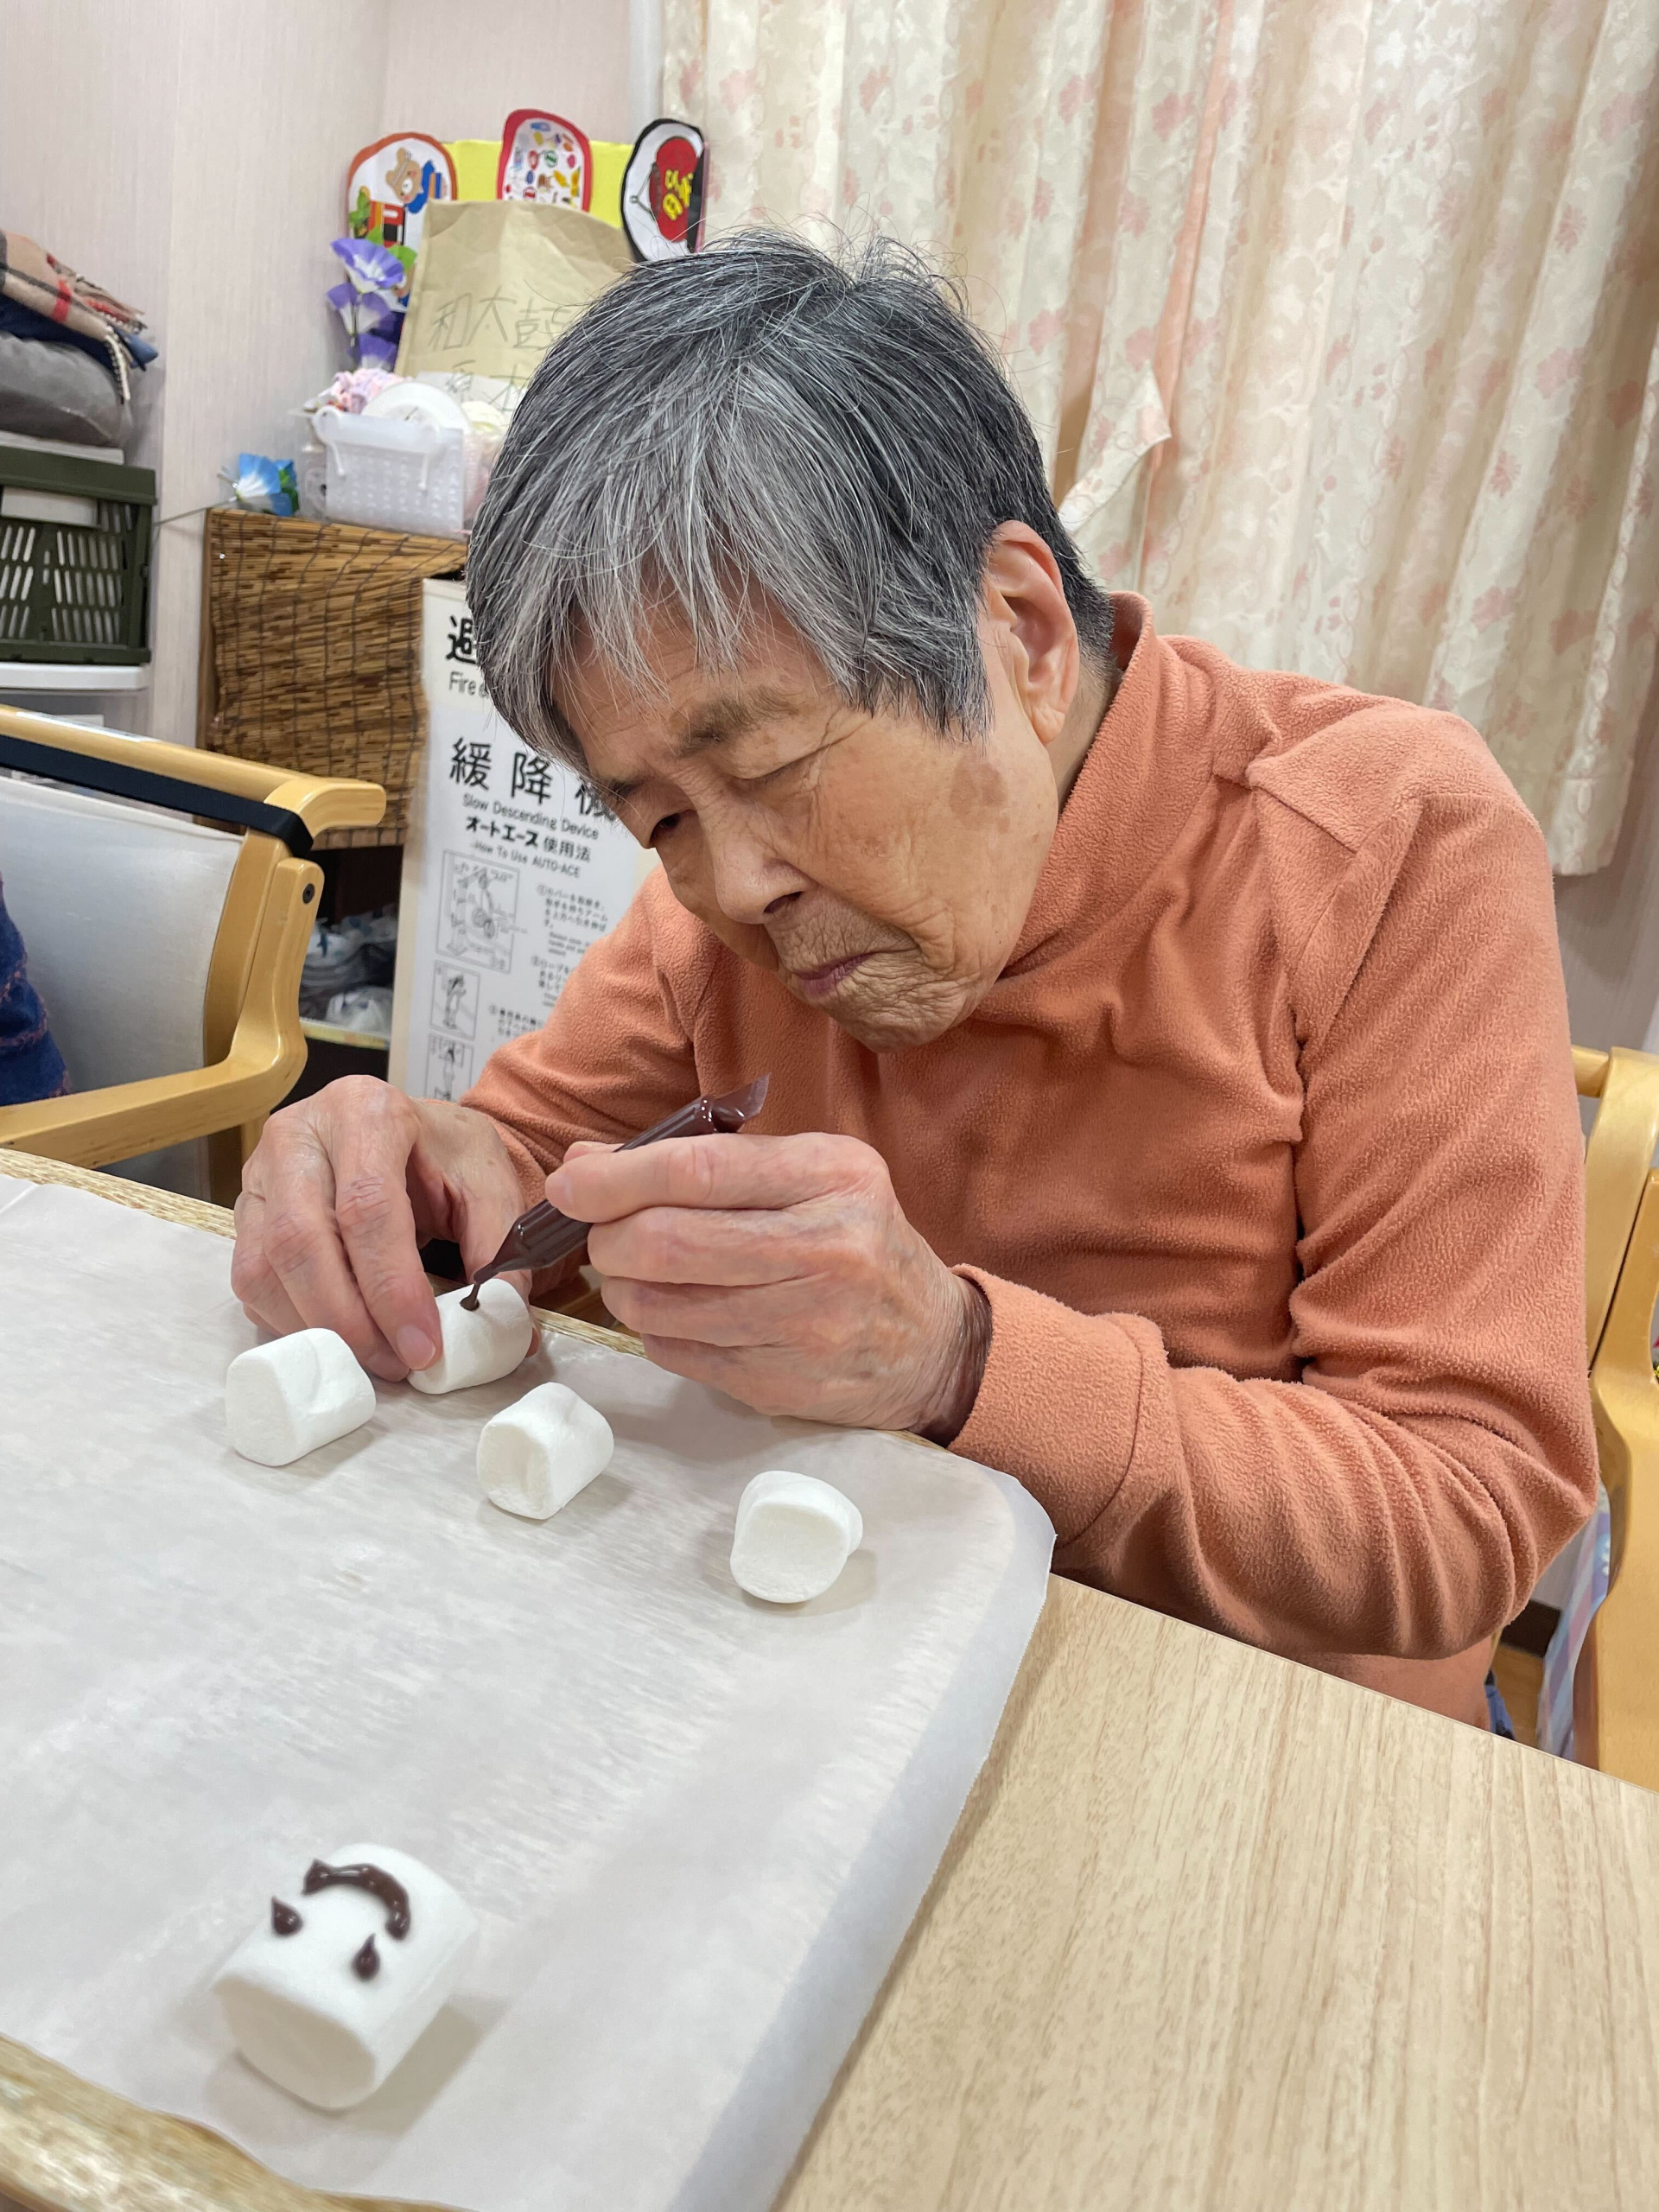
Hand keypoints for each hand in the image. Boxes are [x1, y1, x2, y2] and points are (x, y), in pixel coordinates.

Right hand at [231, 1077, 529, 1379]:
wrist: (408, 1134)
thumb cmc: (444, 1155)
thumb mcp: (486, 1181)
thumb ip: (498, 1244)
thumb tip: (505, 1321)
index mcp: (364, 1112)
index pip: (366, 1207)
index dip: (392, 1287)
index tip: (425, 1346)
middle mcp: (297, 1135)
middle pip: (300, 1240)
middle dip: (350, 1320)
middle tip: (398, 1365)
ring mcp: (259, 1174)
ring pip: (263, 1267)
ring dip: (318, 1329)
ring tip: (375, 1359)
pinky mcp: (244, 1213)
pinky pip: (251, 1281)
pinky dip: (294, 1323)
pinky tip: (339, 1340)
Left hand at [546, 1132, 989, 1435]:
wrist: (930, 1344)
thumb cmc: (855, 1240)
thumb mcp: (807, 1176)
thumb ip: (705, 1162)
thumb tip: (584, 1165)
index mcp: (834, 1176)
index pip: (698, 1170)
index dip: (616, 1178)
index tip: (569, 1183)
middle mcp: (828, 1248)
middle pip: (668, 1242)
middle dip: (609, 1237)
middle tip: (603, 1235)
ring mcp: (805, 1325)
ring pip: (661, 1305)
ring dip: (623, 1288)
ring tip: (637, 1273)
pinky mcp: (780, 1382)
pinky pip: (677, 1352)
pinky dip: (656, 1329)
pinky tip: (681, 1312)